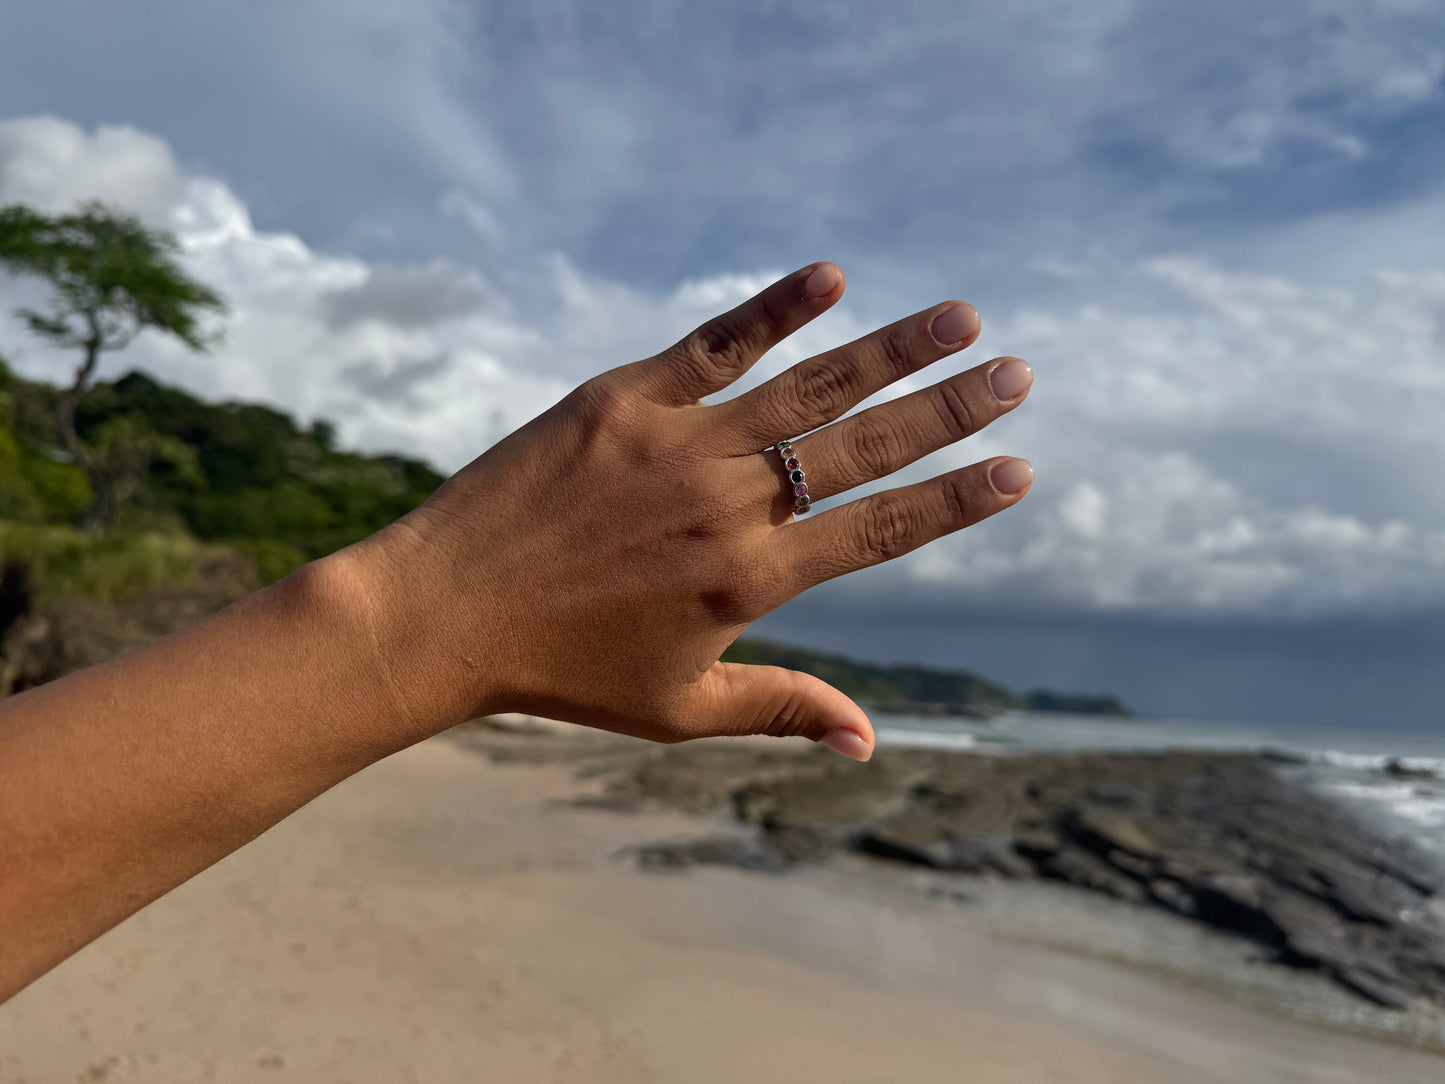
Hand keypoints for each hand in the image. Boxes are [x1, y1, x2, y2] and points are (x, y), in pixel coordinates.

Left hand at [350, 262, 1032, 759]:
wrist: (439, 614)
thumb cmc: (559, 670)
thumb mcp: (678, 709)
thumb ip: (782, 709)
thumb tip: (873, 740)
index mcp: (750, 581)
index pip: (881, 530)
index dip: (955, 500)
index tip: (1017, 468)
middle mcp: (728, 506)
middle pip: (864, 449)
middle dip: (951, 411)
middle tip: (1017, 374)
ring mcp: (676, 445)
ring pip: (807, 388)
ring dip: (892, 351)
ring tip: (961, 317)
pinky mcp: (620, 400)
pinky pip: (713, 345)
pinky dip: (773, 310)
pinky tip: (831, 277)